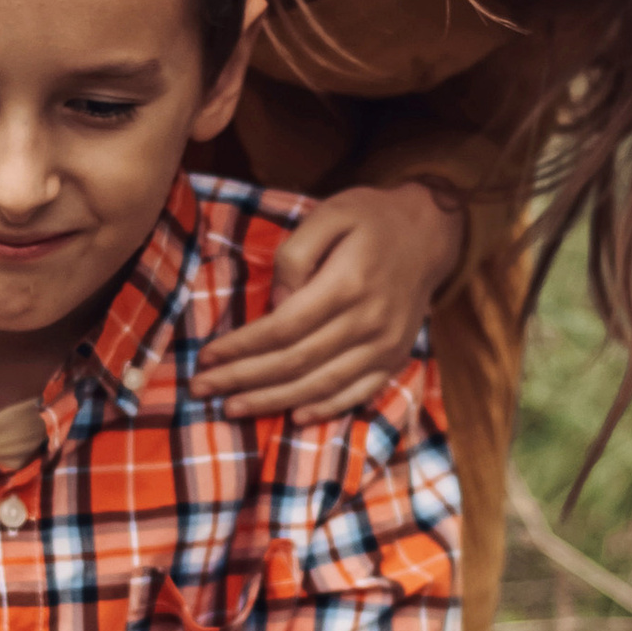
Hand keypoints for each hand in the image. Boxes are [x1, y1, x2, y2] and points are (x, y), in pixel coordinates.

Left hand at [195, 182, 461, 418]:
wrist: (429, 232)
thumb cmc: (371, 218)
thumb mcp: (330, 212)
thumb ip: (296, 253)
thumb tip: (276, 301)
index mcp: (347, 284)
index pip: (283, 328)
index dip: (241, 348)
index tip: (206, 356)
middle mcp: (368, 321)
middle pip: (296, 363)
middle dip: (243, 379)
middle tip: (202, 389)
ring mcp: (385, 344)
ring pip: (321, 385)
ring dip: (273, 401)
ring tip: (232, 408)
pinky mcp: (395, 357)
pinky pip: (359, 393)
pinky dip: (326, 410)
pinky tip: (294, 418)